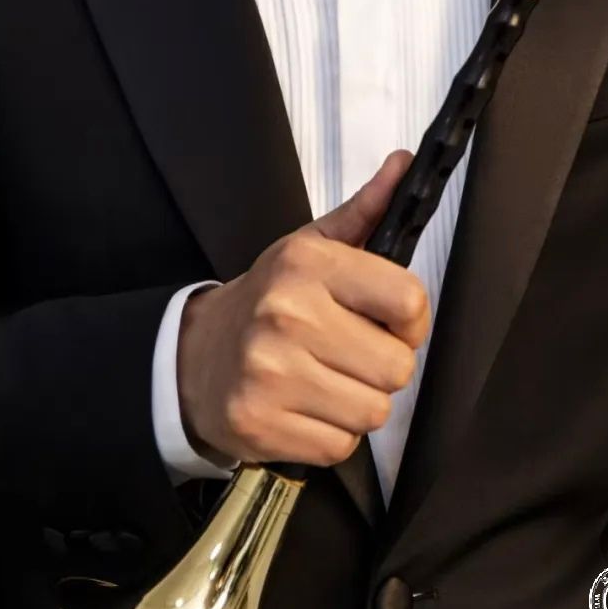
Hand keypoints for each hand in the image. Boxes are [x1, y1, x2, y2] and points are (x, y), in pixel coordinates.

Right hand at [176, 150, 429, 468]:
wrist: (196, 356)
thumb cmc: (268, 300)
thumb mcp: (310, 246)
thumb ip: (365, 210)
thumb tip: (404, 163)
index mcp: (307, 264)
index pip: (408, 299)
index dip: (411, 318)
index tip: (391, 320)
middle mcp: (288, 315)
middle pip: (397, 366)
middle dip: (383, 365)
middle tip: (352, 352)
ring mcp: (270, 373)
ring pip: (373, 412)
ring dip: (359, 402)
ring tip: (328, 379)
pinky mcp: (260, 424)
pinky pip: (340, 445)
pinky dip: (332, 432)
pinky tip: (307, 406)